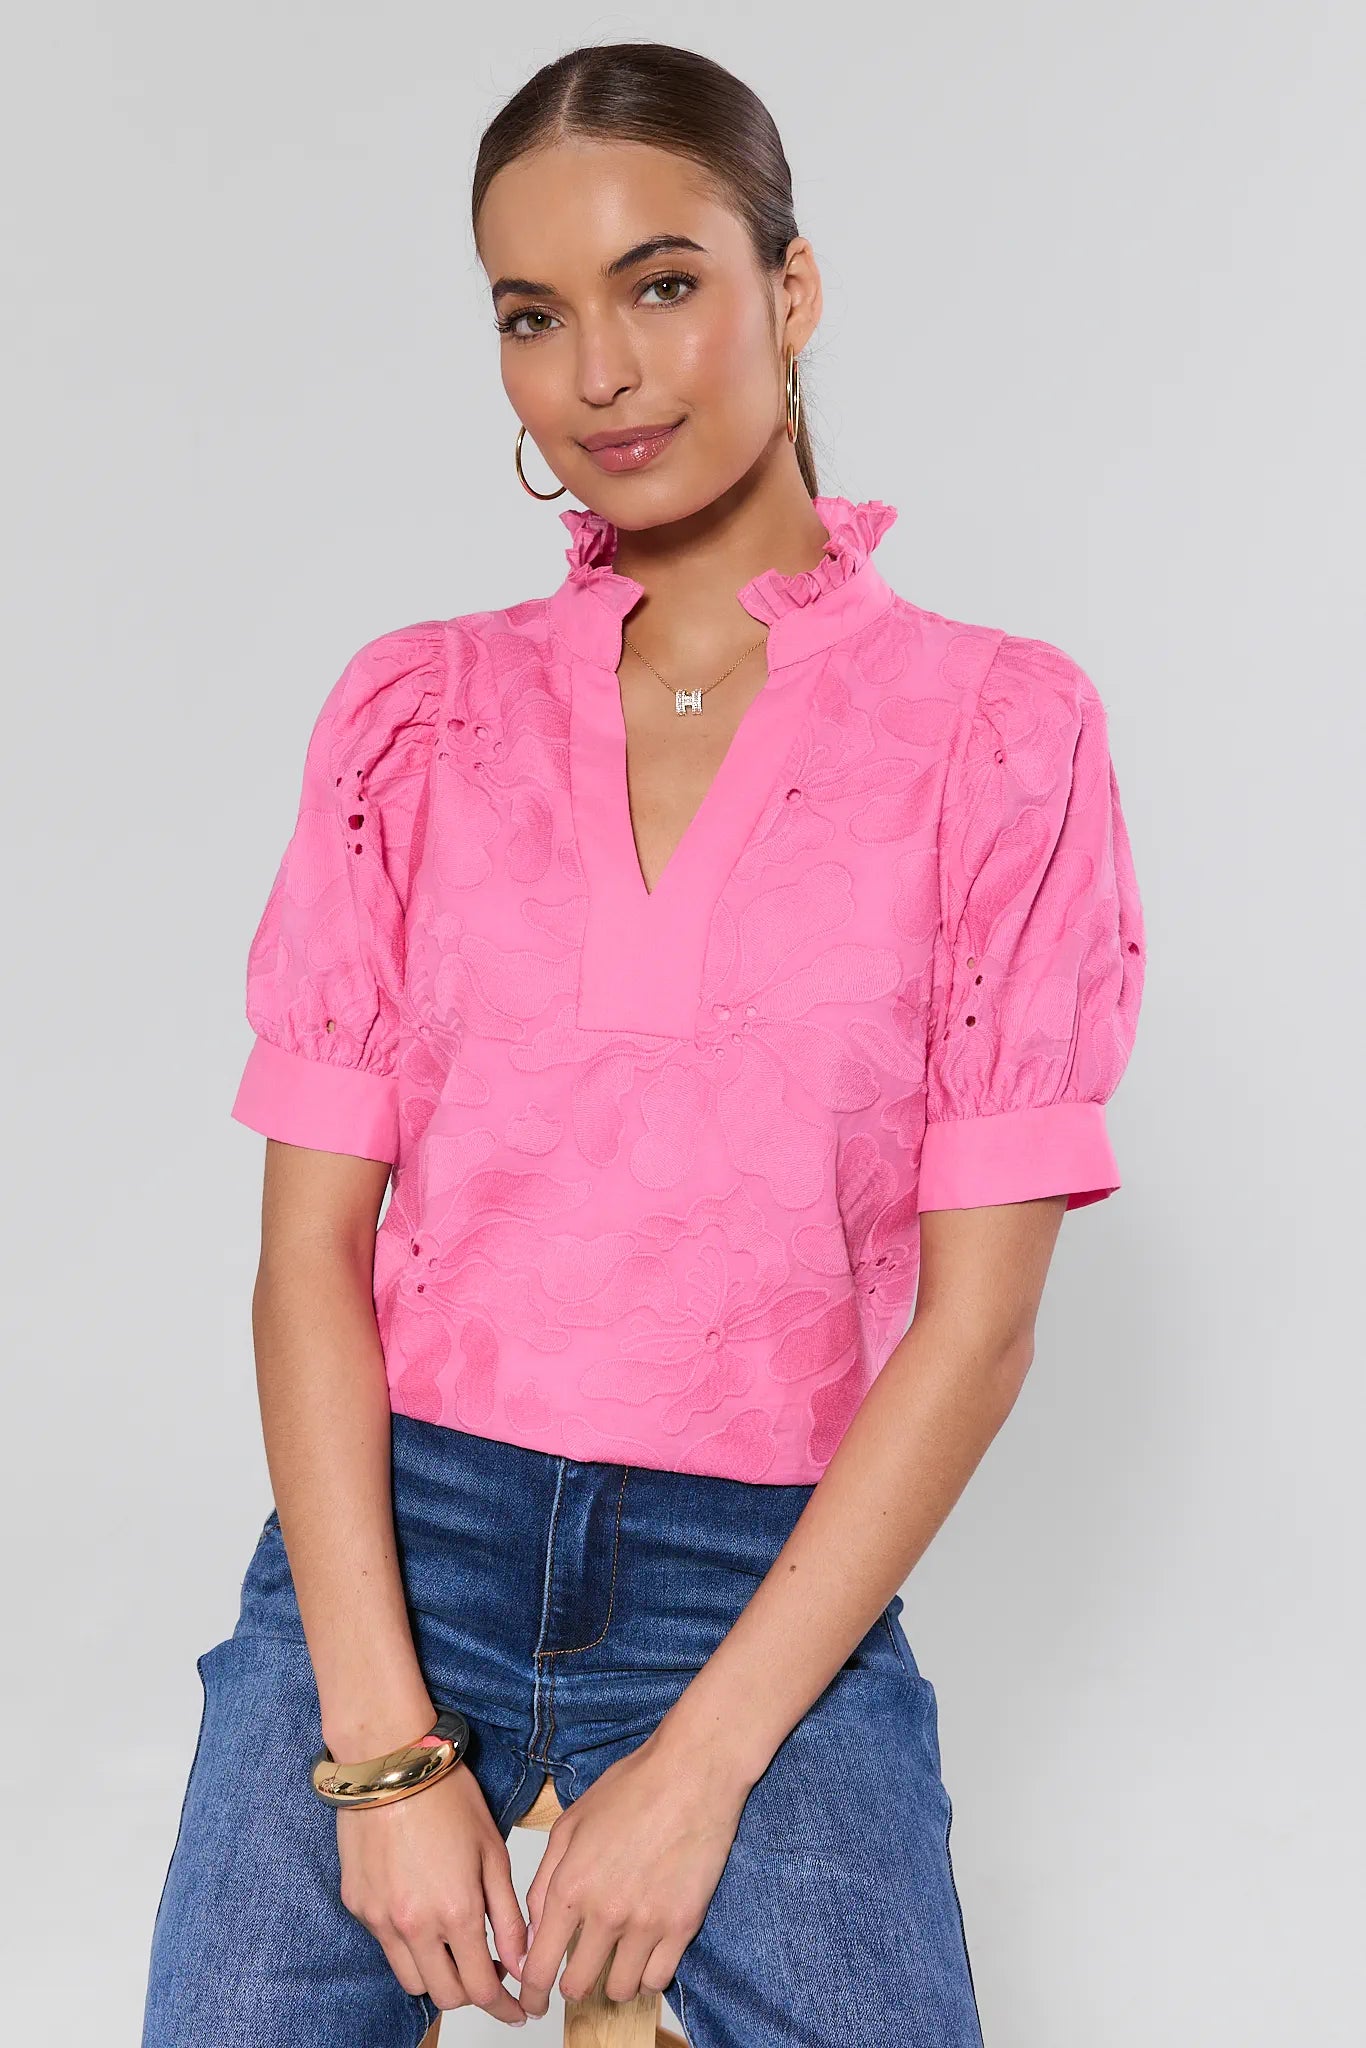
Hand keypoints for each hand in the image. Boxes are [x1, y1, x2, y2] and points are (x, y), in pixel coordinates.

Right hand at [338, 1763, 530, 2026]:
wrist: (390, 1763)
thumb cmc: (447, 1797)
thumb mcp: (492, 1852)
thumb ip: (509, 1916)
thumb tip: (522, 1963)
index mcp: (456, 1912)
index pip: (482, 1989)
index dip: (504, 2007)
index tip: (518, 2010)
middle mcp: (414, 1926)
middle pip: (446, 1996)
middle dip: (474, 1994)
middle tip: (491, 1973)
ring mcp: (381, 1920)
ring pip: (413, 1980)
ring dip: (439, 1975)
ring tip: (456, 1946)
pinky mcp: (358, 1907)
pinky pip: (387, 1946)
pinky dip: (409, 1945)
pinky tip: (424, 1913)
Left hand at [514, 1729, 749, 2017]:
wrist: (691, 1773)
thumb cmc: (632, 1788)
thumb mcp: (571, 1824)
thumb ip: (545, 1881)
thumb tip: (536, 1930)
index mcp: (571, 1886)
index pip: (539, 1966)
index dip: (531, 1993)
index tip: (532, 2001)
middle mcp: (606, 1912)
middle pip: (578, 1986)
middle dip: (572, 1985)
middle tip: (578, 1973)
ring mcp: (647, 1923)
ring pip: (621, 1989)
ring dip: (613, 1980)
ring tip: (617, 1957)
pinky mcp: (683, 1925)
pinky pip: (658, 1979)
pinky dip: (648, 1974)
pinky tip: (646, 1952)